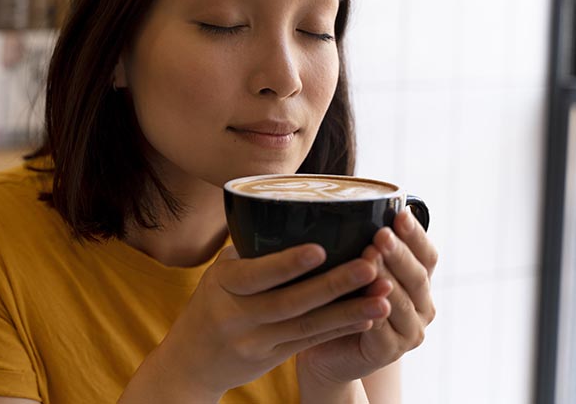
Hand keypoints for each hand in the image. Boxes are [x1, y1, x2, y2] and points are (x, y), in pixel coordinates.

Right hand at [138, 243, 392, 399]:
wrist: (191, 361)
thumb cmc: (212, 303)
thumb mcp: (220, 273)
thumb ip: (252, 251)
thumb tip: (295, 213)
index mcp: (222, 284)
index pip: (256, 274)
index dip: (287, 264)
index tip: (321, 249)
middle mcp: (236, 315)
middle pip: (289, 302)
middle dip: (333, 285)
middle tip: (369, 266)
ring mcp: (254, 341)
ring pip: (307, 326)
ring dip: (348, 311)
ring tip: (383, 296)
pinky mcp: (270, 359)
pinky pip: (309, 342)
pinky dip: (339, 328)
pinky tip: (367, 317)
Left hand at [296, 209, 437, 386]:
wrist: (326, 350)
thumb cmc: (339, 300)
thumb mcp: (351, 268)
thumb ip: (359, 243)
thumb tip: (345, 201)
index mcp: (418, 281)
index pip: (426, 254)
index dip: (416, 234)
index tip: (400, 213)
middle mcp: (421, 305)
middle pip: (416, 275)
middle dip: (398, 253)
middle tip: (381, 235)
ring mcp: (409, 331)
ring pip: (400, 301)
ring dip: (386, 279)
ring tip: (369, 260)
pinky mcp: (389, 352)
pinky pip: (382, 330)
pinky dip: (373, 313)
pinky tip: (365, 299)